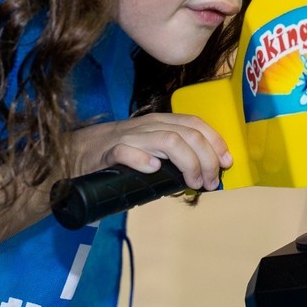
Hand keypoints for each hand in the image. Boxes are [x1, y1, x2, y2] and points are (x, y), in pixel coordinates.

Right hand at [69, 113, 231, 190]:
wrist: (79, 153)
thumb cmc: (121, 155)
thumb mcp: (152, 151)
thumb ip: (173, 158)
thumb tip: (204, 174)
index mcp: (160, 123)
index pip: (195, 124)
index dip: (215, 141)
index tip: (227, 162)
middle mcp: (148, 126)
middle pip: (187, 134)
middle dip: (206, 158)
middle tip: (210, 182)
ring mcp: (129, 137)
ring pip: (166, 140)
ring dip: (187, 162)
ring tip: (193, 182)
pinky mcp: (108, 152)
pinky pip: (127, 151)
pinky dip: (143, 160)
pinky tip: (153, 171)